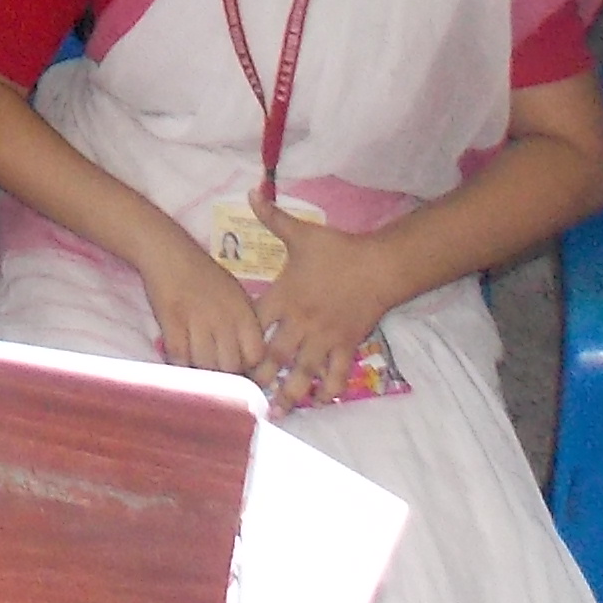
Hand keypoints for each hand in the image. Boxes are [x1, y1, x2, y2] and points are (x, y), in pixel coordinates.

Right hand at [136, 240, 268, 381]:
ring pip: (205, 366)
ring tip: (200, 371)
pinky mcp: (171, 323)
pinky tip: (181, 363)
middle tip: (218, 377)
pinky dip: (180, 365)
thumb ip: (244, 325)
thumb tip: (250, 360)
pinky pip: (179, 358)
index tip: (241, 373)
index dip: (249, 369)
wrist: (168, 253)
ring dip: (202, 373)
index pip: (255, 355)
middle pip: (230, 366)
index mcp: (242, 311)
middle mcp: (223, 318)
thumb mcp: (235, 294)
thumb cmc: (204, 275)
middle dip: (225, 376)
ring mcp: (197, 321)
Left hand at [246, 202, 403, 409]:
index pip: (255, 323)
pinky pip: (336, 374)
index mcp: (285, 297)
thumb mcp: (301, 232)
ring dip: (289, 393)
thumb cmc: (337, 250)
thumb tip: (251, 191)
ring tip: (275, 412)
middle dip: (257, 377)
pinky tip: (320, 402)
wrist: (378, 265)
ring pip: (303, 372)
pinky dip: (328, 390)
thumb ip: (272, 216)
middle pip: (274, 356)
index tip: (223, 354)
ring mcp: (324, 338)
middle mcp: (301, 323)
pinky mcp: (346, 346)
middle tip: (241, 396)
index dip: (238, 339)